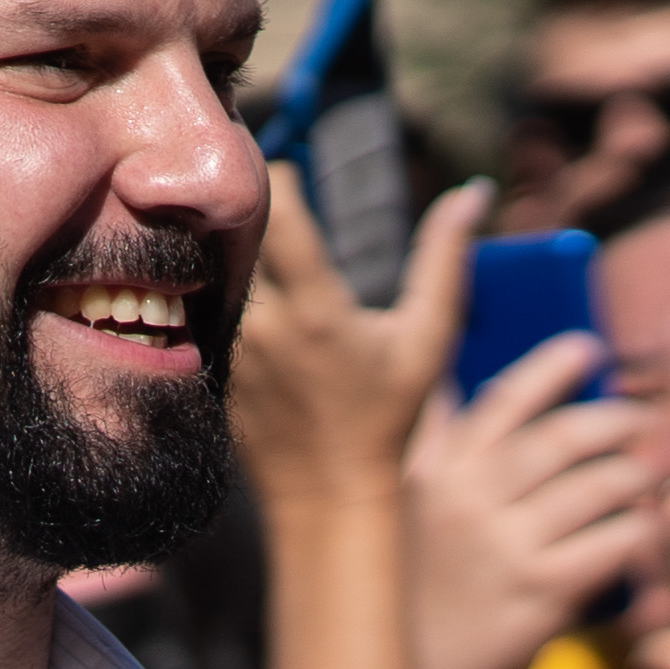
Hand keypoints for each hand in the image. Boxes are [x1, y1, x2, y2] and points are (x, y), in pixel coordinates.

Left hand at [234, 177, 485, 520]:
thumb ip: (446, 260)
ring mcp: (226, 349)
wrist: (326, 492)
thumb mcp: (428, 338)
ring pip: (205, 267)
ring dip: (221, 245)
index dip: (279, 178)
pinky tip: (221, 288)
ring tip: (234, 235)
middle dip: (242, 207)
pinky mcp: (204, 366)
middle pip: (230, 232)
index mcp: (318, 312)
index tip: (290, 175)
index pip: (277, 212)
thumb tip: (474, 192)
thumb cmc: (387, 414)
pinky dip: (207, 288)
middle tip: (252, 188)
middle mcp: (264, 327)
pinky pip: (195, 306)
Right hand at [400, 331, 653, 668]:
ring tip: (649, 474)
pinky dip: (641, 528)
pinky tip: (647, 526)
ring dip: (636, 474)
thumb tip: (449, 383)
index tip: (592, 349)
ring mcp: (507, 547)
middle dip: (616, 419)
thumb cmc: (420, 583)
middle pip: (563, 438)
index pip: (504, 400)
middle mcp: (471, 501)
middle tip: (645, 418)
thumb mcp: (413, 504)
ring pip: (597, 487)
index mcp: (441, 470)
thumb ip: (436, 441)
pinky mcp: (543, 594)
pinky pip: (614, 544)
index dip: (552, 367)